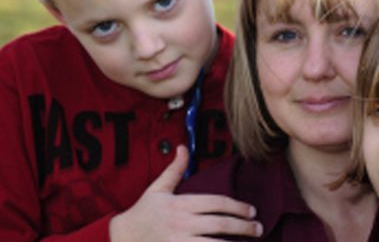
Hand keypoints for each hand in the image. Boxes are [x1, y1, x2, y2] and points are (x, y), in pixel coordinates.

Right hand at [110, 145, 262, 241]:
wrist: (120, 239)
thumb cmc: (142, 214)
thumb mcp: (157, 189)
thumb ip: (174, 169)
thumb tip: (183, 147)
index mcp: (181, 204)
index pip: (216, 203)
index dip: (237, 206)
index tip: (251, 210)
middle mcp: (182, 224)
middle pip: (220, 224)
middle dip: (243, 227)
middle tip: (259, 228)